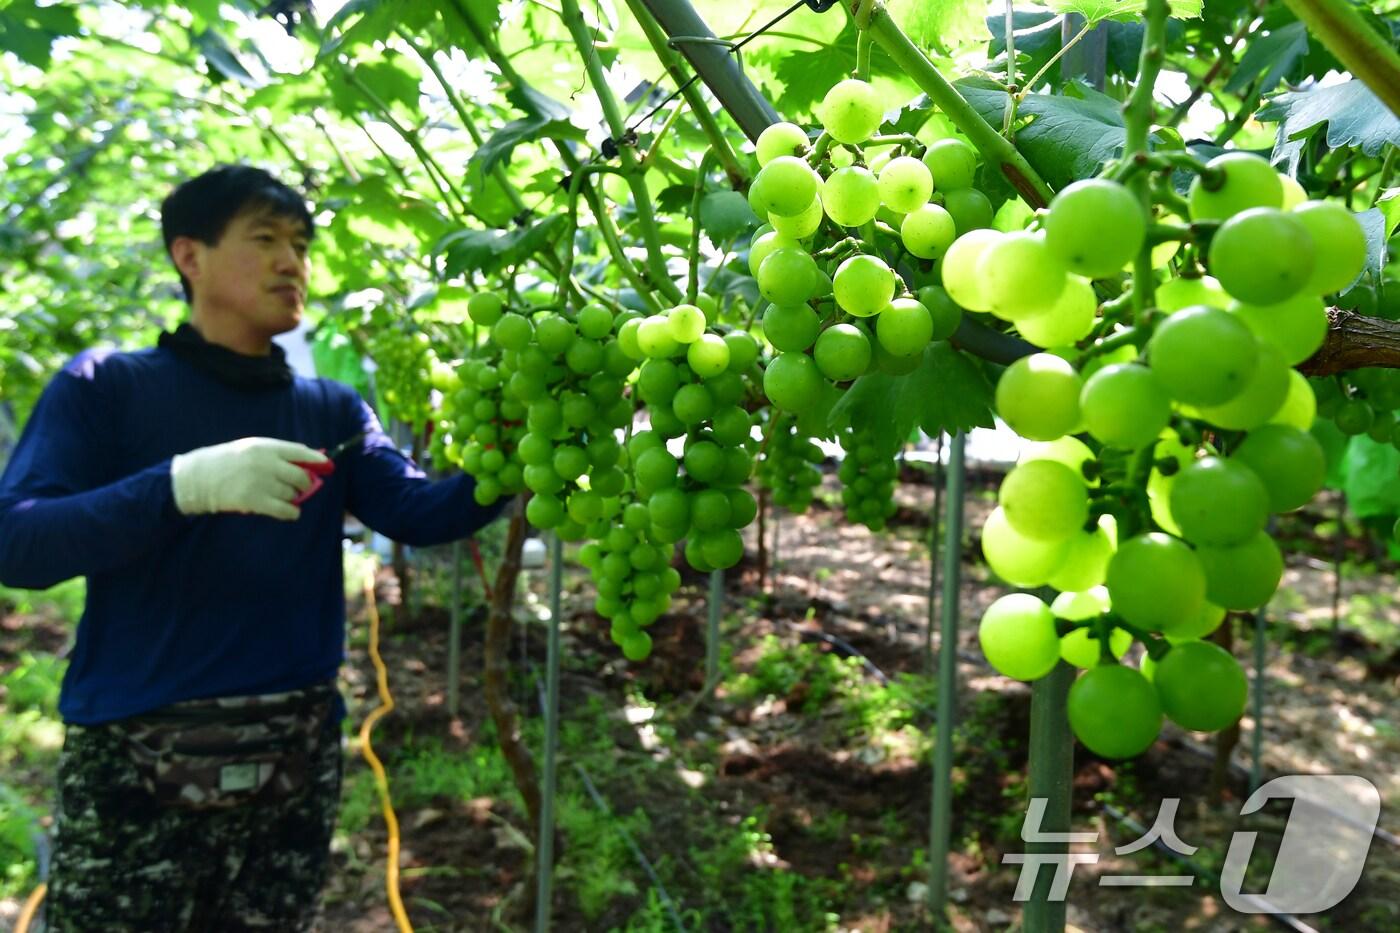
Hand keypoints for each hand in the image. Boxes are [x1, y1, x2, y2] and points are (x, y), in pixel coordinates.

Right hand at [171, 437, 328, 520]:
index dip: (317, 459)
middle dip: (306, 483)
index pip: (299, 451)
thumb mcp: (249, 448)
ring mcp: (260, 483)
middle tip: (303, 487)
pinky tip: (291, 512)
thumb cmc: (225, 462)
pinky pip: (285, 510)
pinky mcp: (254, 501)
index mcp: (264, 447)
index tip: (327, 465)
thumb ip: (276, 453)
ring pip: (293, 493)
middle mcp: (265, 463)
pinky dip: (292, 512)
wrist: (197, 478)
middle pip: (301, 475)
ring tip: (285, 497)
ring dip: (294, 497)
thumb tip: (307, 459)